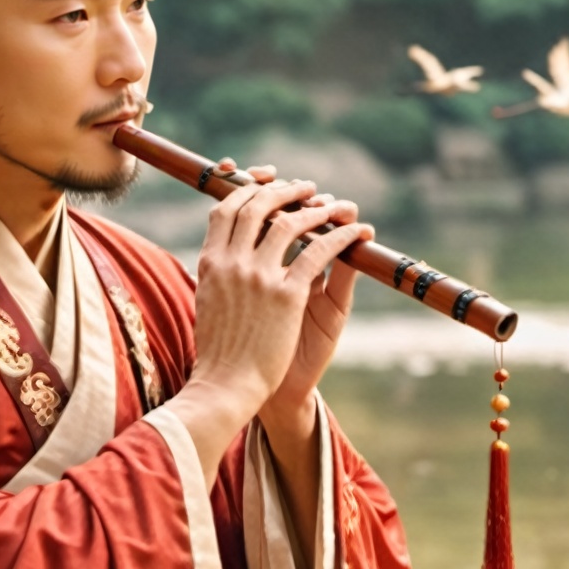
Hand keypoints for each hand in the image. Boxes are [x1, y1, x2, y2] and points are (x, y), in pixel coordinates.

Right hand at [164, 166, 371, 473]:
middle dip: (286, 190)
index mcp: (210, 262)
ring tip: (339, 207)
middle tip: (308, 188)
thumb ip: (224, 272)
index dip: (249, 188)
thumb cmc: (221, 351)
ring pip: (293, 222)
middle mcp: (232, 262)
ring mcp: (259, 277)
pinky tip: (358, 233)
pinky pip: (321, 252)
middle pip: (259, 205)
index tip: (267, 181)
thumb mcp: (214, 302)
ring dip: (321, 208)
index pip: (227, 208)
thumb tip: (234, 248)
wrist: (227, 387)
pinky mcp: (287, 295)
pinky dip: (343, 237)